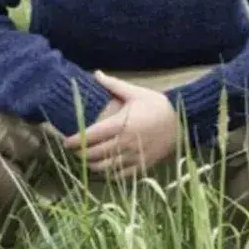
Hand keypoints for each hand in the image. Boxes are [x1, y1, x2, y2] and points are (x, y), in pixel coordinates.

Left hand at [62, 71, 178, 177]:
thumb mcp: (136, 93)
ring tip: (86, 160)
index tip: (66, 142)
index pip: (91, 136)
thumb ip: (114, 85)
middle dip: (81, 154)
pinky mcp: (141, 166)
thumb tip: (95, 73)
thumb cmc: (157, 106)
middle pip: (95, 153)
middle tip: (74, 151)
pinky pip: (120, 176)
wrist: (182, 122)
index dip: (76, 141)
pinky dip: (108, 174)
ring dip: (92, 165)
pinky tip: (103, 169)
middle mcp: (125, 143)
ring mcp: (133, 157)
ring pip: (105, 167)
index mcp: (121, 125)